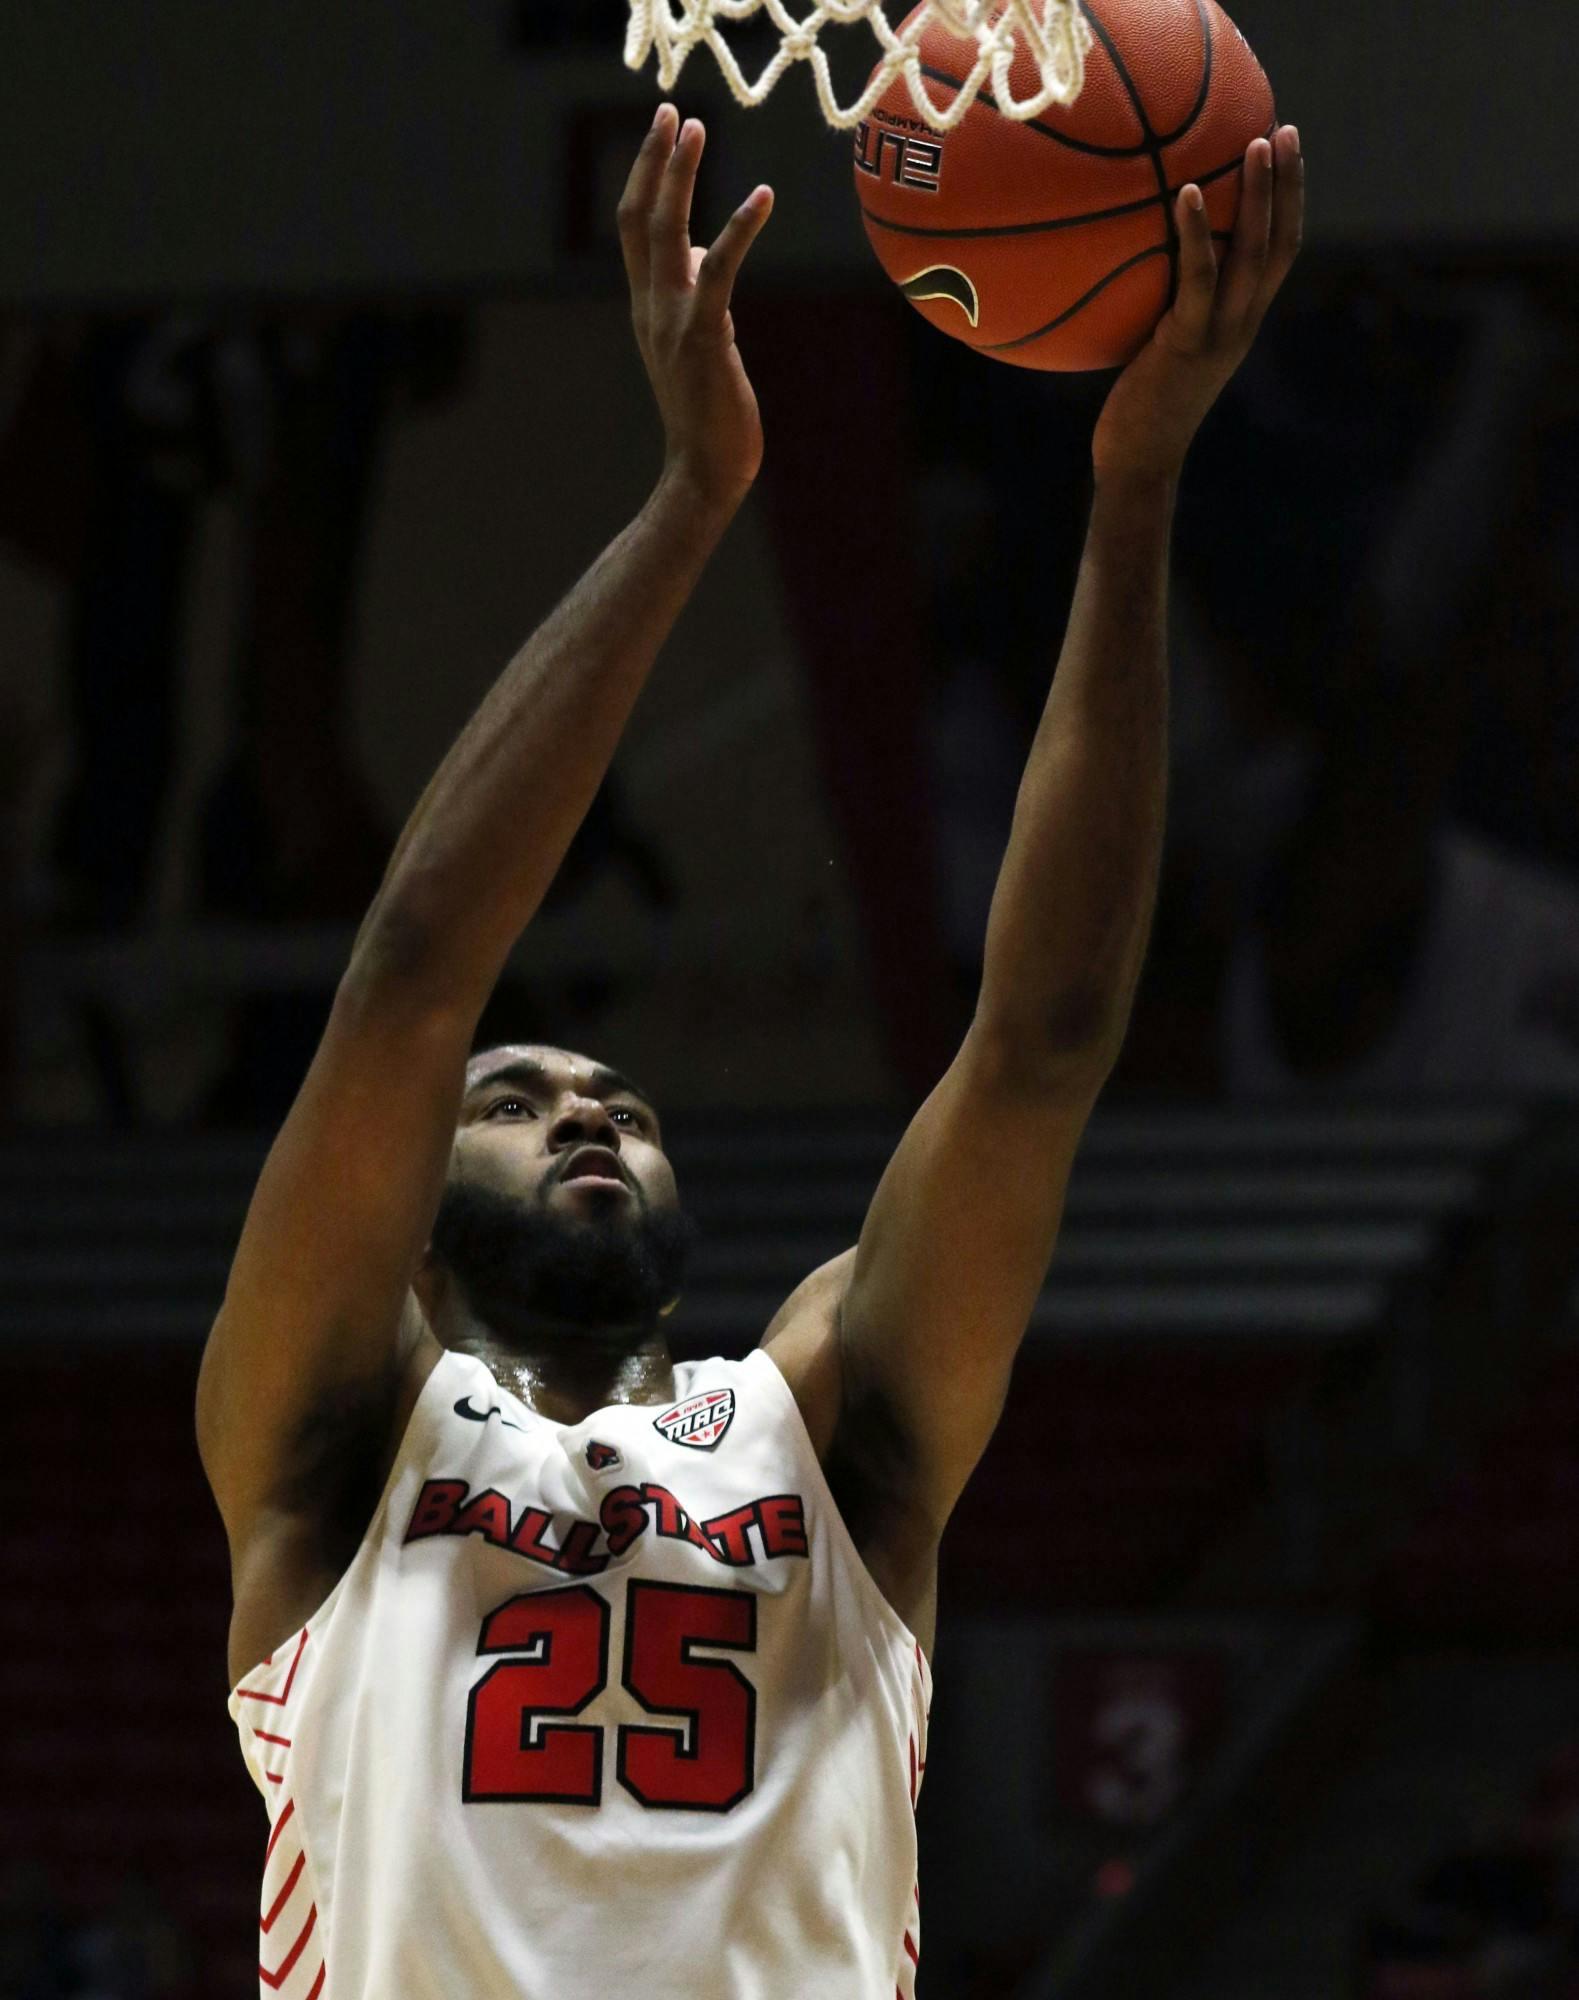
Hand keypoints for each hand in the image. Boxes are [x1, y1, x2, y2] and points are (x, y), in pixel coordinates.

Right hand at [618, 104, 773, 510]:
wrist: (704, 471)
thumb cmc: (708, 415)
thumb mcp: (696, 345)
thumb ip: (695, 300)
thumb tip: (700, 259)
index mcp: (647, 307)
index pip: (635, 228)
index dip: (645, 176)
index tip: (663, 131)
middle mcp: (651, 307)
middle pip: (640, 217)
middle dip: (654, 160)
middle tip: (672, 110)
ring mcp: (672, 321)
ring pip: (665, 232)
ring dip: (678, 176)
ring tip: (695, 128)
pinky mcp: (704, 338)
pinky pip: (719, 272)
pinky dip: (739, 229)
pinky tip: (762, 196)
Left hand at [1091, 124, 1303, 484]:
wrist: (1138, 462)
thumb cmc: (1138, 406)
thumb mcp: (1159, 347)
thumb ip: (1164, 306)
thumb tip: (1130, 257)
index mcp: (1242, 321)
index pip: (1279, 253)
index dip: (1290, 203)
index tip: (1283, 151)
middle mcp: (1242, 323)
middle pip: (1280, 243)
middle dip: (1288, 185)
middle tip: (1283, 129)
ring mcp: (1221, 334)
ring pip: (1253, 255)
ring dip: (1259, 196)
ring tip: (1254, 143)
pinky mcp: (1188, 344)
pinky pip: (1198, 281)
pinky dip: (1196, 236)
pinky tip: (1185, 194)